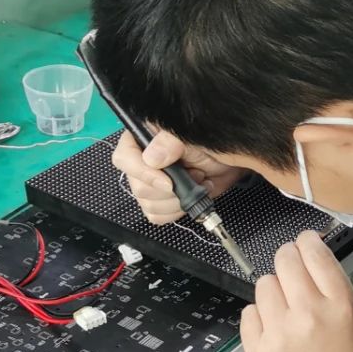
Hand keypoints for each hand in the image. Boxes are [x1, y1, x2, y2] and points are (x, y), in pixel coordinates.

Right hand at [112, 130, 247, 225]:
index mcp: (141, 138)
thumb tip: (152, 159)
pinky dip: (177, 211)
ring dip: (178, 199)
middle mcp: (140, 162)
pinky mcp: (159, 201)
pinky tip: (191, 196)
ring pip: (149, 204)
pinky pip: (157, 216)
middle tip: (195, 174)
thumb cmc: (209, 142)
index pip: (124, 158)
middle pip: (139, 187)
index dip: (143, 173)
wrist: (228, 160)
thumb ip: (170, 142)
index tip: (168, 182)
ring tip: (196, 183)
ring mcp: (148, 183)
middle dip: (172, 188)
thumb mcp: (190, 135)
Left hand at [241, 232, 352, 351]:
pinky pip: (249, 313)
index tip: (304, 244)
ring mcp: (280, 334)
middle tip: (292, 271)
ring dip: (274, 290)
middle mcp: (308, 314)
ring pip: (264, 284)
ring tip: (286, 309)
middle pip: (284, 260)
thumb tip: (307, 250)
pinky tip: (275, 329)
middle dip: (288, 259)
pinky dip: (260, 316)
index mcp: (339, 304)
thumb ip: (331, 283)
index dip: (306, 242)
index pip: (313, 252)